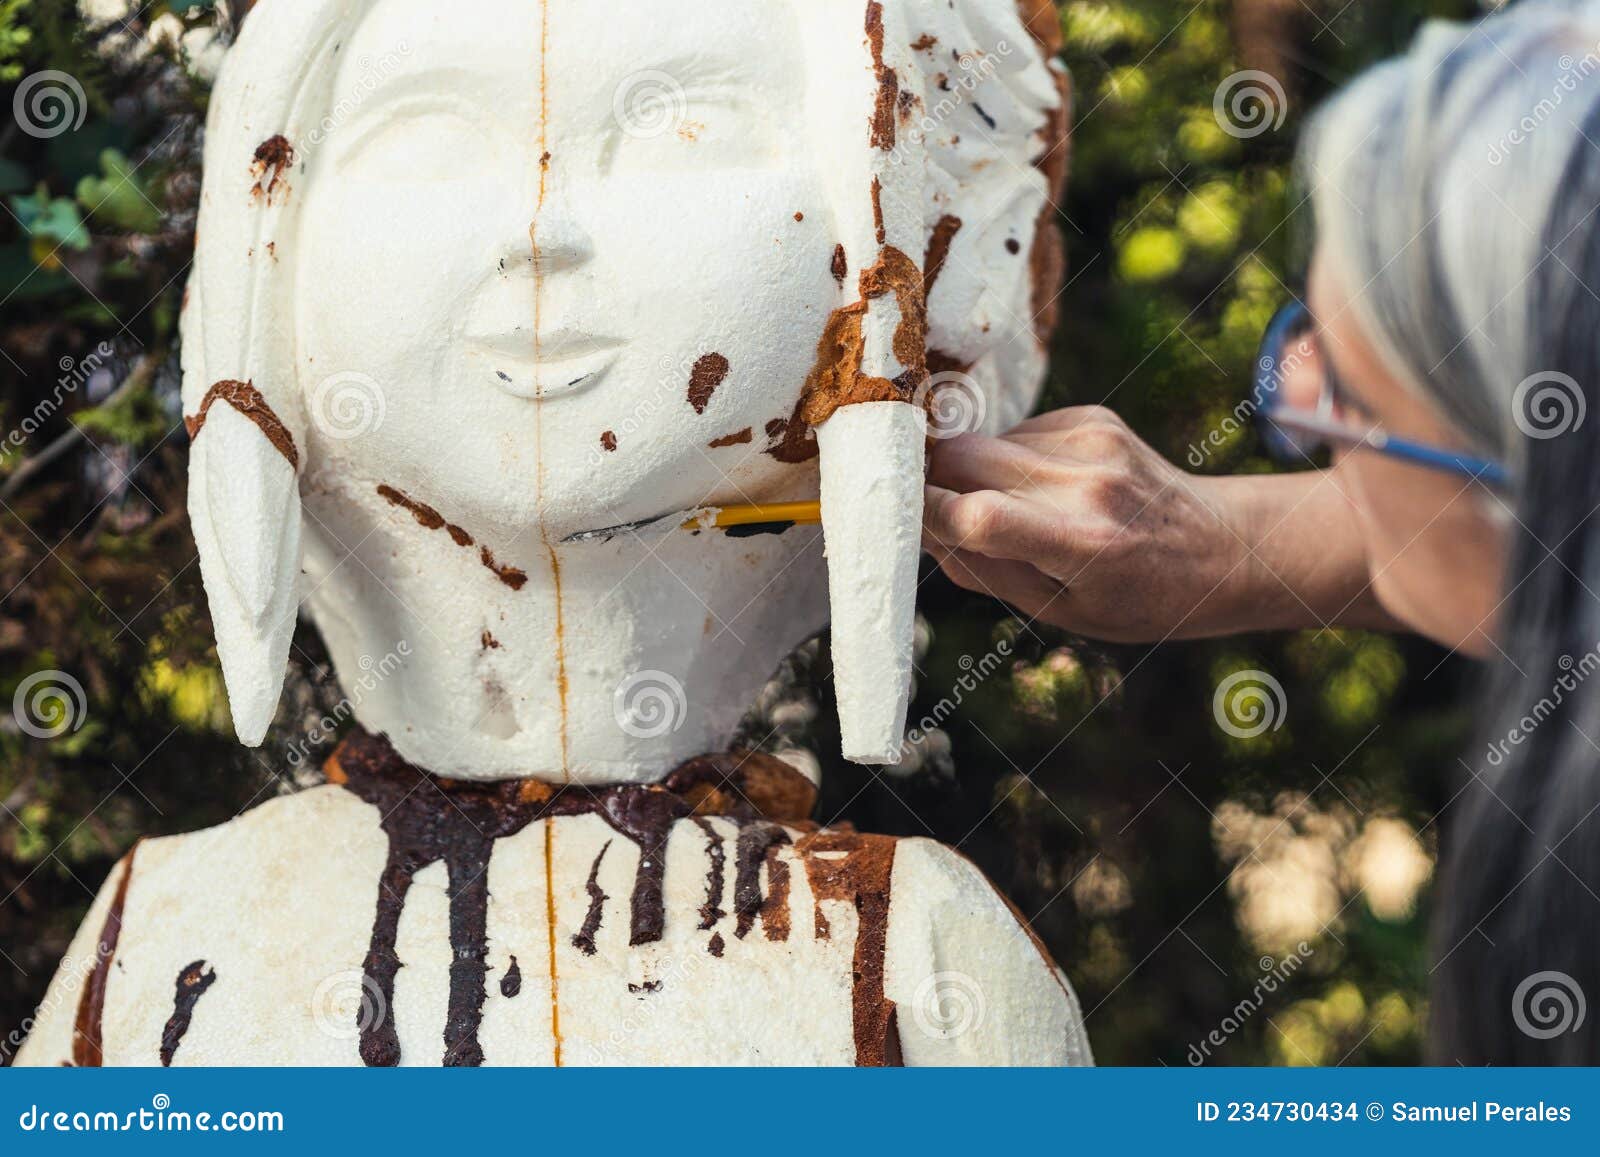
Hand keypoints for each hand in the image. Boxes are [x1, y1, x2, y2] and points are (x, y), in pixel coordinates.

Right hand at [921, 406, 1394, 641]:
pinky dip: (1007, 459)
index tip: (888, 517)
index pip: (976, 516)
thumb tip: (920, 529)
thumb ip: (986, 570)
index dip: (921, 512)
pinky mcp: (1094, 416)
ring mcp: (1092, 442)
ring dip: (968, 471)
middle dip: (925, 478)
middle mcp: (1087, 485)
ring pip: (983, 442)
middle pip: (962, 459)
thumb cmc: (1137, 599)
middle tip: (913, 502)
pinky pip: (1017, 433)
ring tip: (1001, 508)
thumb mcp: (1060, 613)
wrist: (1222, 547)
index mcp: (1082, 545)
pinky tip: (1039, 487)